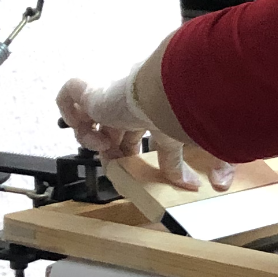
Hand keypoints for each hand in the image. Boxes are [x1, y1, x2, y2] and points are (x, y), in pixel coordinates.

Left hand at [58, 76, 232, 192]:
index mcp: (146, 107)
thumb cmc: (181, 110)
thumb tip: (211, 185)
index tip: (128, 165)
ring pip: (87, 117)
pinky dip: (74, 120)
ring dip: (94, 140)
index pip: (132, 129)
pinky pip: (66, 98)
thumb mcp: (183, 143)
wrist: (166, 94)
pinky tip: (94, 133)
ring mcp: (105, 94)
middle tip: (115, 163)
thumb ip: (190, 165)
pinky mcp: (88, 91)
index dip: (129, 151)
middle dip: (109, 149)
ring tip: (106, 147)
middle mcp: (125, 98)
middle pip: (108, 126)